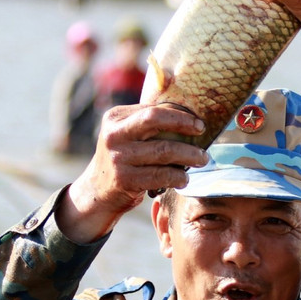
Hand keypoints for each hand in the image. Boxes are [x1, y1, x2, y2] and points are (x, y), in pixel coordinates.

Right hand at [57, 104, 206, 242]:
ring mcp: (118, 158)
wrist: (98, 190)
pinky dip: (177, 176)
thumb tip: (187, 113)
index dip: (179, 114)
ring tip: (201, 159)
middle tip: (202, 134)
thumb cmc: (123, 159)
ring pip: (162, 150)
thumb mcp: (127, 134)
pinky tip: (184, 179)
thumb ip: (148, 122)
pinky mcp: (124, 180)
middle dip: (183, 124)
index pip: (152, 108)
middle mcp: (114, 135)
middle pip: (154, 120)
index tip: (198, 123)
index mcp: (115, 118)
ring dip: (188, 155)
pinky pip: (159, 175)